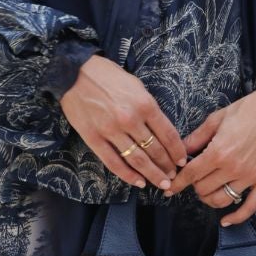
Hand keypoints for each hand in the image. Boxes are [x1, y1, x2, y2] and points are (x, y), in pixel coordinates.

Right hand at [58, 54, 189, 189]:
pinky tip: (139, 182)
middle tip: (174, 176)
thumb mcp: (136, 85)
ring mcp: (111, 130)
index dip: (177, 151)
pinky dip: (128, 175)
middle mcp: (130, 119)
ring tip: (162, 183)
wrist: (73, 72)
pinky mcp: (94, 138)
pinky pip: (114, 162)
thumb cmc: (107, 76)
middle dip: (167, 166)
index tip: (182, 161)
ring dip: (153, 174)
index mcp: (145, 104)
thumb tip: (160, 128)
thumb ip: (148, 106)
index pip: (168, 134)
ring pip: (138, 160)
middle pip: (155, 150)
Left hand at [170, 89, 255, 224]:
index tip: (169, 188)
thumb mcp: (218, 118)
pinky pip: (250, 206)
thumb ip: (197, 137)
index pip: (191, 174)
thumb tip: (180, 150)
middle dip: (194, 185)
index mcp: (219, 151)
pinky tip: (226, 221)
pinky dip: (237, 217)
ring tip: (207, 192)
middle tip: (195, 178)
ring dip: (209, 199)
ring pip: (221, 200)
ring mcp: (250, 176)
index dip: (177, 183)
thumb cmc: (250, 109)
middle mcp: (233, 168)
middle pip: (203, 189)